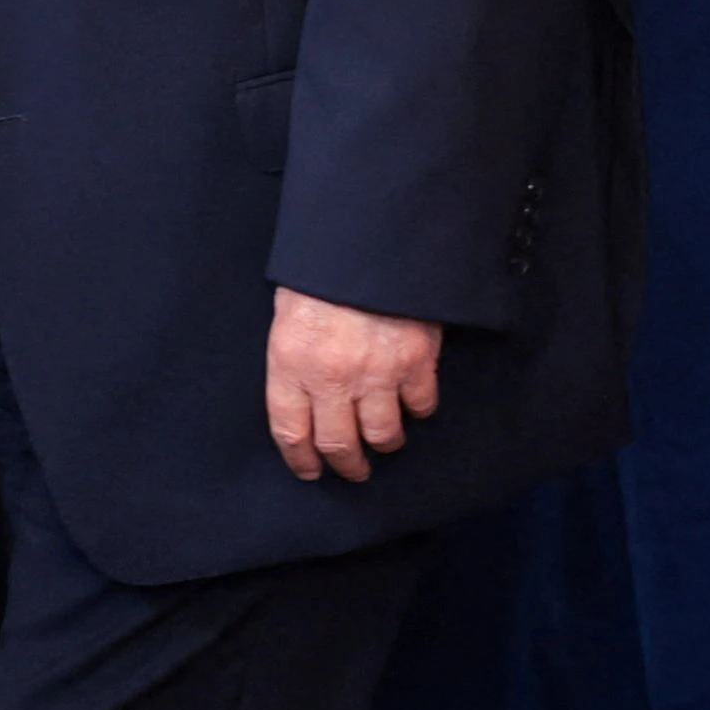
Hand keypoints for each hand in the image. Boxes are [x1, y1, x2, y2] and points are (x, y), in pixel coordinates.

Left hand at [263, 287, 442, 482]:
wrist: (368, 239)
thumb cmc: (320, 270)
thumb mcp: (288, 312)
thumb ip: (293, 358)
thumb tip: (302, 397)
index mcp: (290, 362)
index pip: (290, 431)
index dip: (300, 459)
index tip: (309, 470)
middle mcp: (332, 377)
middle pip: (339, 445)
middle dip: (347, 465)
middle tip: (353, 470)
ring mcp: (377, 373)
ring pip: (383, 435)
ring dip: (384, 444)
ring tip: (384, 442)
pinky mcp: (416, 362)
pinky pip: (421, 406)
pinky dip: (418, 409)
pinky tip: (412, 403)